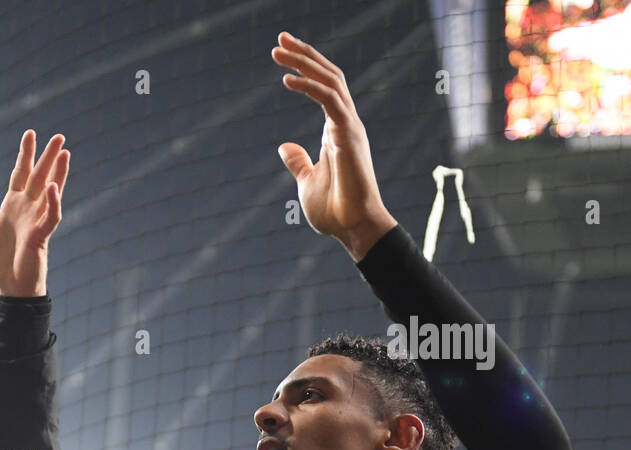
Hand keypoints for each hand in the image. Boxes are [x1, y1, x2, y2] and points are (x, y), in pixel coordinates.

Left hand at [0, 129, 68, 296]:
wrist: (8, 288)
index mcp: (14, 207)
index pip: (21, 174)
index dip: (25, 155)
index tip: (30, 134)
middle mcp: (27, 211)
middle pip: (39, 177)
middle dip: (48, 156)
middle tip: (58, 136)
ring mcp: (36, 223)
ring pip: (50, 193)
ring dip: (58, 174)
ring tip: (65, 153)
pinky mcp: (40, 238)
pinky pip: (50, 218)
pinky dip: (52, 203)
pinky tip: (54, 189)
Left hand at [272, 32, 395, 260]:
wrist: (352, 228)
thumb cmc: (334, 210)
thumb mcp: (306, 181)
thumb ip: (298, 162)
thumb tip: (286, 147)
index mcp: (336, 130)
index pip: (324, 87)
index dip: (305, 68)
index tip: (282, 54)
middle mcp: (345, 122)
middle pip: (328, 76)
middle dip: (304, 55)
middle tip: (279, 40)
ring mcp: (349, 126)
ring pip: (330, 81)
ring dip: (304, 63)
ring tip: (278, 52)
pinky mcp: (349, 135)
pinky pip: (330, 102)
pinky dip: (309, 87)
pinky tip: (287, 80)